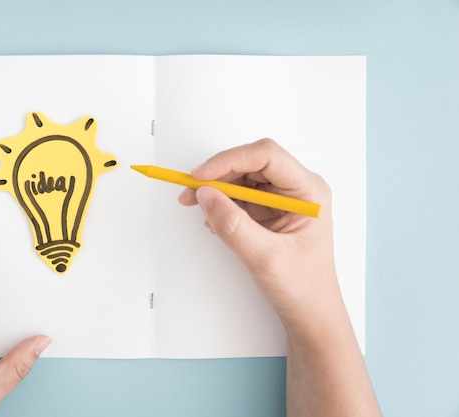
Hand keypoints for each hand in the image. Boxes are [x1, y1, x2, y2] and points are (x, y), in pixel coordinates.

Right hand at [178, 139, 338, 332]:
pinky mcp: (270, 211)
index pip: (266, 157)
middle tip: (191, 191)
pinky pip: (241, 196)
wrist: (309, 313)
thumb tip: (205, 195)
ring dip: (217, 189)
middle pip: (251, 164)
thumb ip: (233, 225)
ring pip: (243, 178)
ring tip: (197, 205)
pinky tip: (214, 220)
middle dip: (218, 175)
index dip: (230, 160)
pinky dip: (223, 203)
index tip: (201, 176)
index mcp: (308, 192)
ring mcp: (284, 199)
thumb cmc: (302, 287)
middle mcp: (298, 189)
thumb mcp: (265, 257)